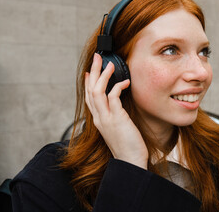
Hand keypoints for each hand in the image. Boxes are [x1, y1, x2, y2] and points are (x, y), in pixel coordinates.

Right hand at [85, 53, 147, 168]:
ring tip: (109, 64)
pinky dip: (117, 86)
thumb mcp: (117, 128)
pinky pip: (113, 97)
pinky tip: (125, 81)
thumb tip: (118, 104)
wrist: (130, 161)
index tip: (90, 72)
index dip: (88, 83)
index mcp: (99, 119)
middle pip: (90, 90)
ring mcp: (106, 118)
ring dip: (102, 76)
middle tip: (97, 58)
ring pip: (97, 92)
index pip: (89, 97)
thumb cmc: (127, 146)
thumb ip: (115, 115)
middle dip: (93, 72)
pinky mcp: (116, 119)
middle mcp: (99, 117)